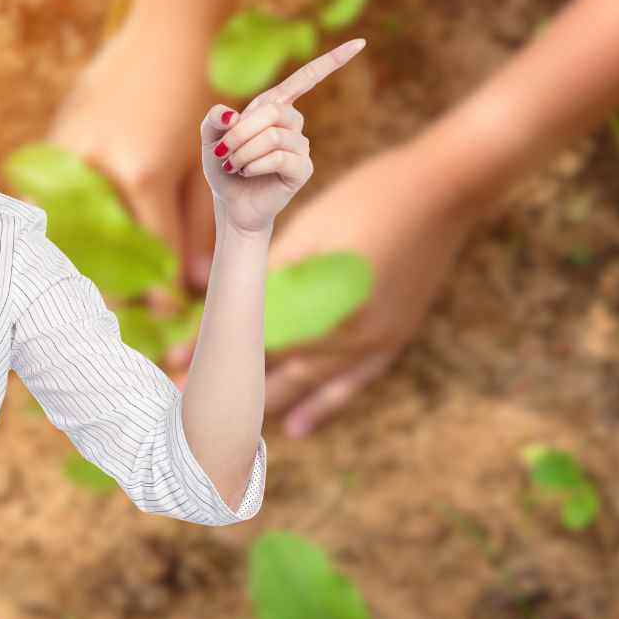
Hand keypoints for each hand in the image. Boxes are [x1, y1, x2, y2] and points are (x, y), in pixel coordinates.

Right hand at [46, 14, 218, 307]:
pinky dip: (68, 218)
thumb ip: (196, 228)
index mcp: (142, 176)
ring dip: (89, 256)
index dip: (163, 294)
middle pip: (103, 252)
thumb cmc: (200, 98)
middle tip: (134, 305)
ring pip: (70, 227)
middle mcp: (98, 168)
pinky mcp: (54, 138)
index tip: (169, 314)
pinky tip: (84, 232)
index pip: (151, 256)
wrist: (171, 32)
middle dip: (120, 286)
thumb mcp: (204, 165)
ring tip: (108, 276)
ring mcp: (69, 152)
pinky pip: (53, 193)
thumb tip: (191, 283)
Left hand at [171, 138, 481, 438]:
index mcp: (319, 307)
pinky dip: (321, 407)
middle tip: (187, 405)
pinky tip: (294, 429)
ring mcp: (373, 343)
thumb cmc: (366, 198)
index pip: (250, 339)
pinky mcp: (392, 339)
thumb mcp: (307, 233)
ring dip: (265, 401)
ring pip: (306, 386)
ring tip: (226, 426)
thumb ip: (269, 276)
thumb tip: (225, 302)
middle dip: (230, 387)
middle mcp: (345, 337)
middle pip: (274, 371)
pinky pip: (351, 385)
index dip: (209, 351)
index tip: (174, 364)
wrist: (444, 189)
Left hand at [200, 40, 365, 234]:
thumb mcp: (210, 138)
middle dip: (240, 132)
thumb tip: (230, 113)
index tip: (360, 42)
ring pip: (273, 136)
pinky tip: (247, 172)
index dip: (331, 61)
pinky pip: (279, 157)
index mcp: (274, 106)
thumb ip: (213, 120)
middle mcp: (292, 122)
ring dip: (244, 152)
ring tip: (234, 165)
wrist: (232, 204)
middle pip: (272, 112)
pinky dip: (255, 164)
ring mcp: (301, 146)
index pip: (306, 79)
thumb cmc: (224, 167)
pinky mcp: (303, 168)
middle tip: (223, 151)